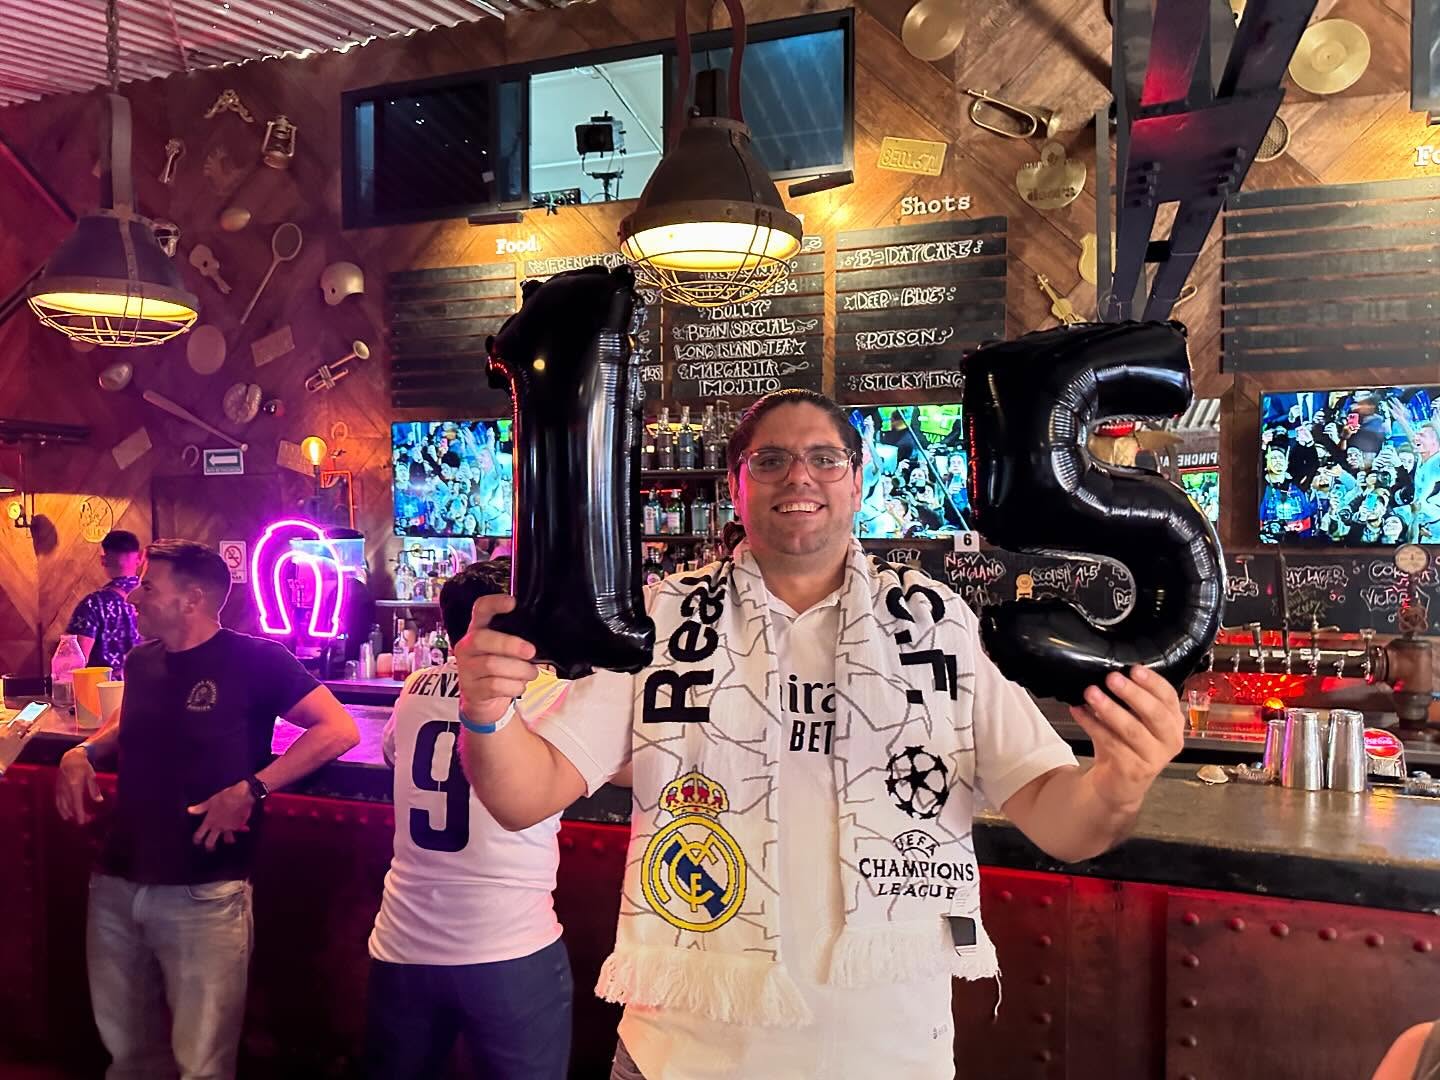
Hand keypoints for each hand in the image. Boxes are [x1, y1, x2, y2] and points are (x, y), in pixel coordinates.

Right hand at [56, 747, 102, 824]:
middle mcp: (65, 789)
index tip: (82, 822)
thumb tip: (99, 801)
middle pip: (70, 806)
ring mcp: (60, 789)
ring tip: (74, 819)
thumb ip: (94, 790)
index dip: (79, 814)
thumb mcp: (91, 776)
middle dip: (76, 815)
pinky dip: (61, 809)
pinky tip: (65, 814)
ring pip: (62, 806)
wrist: (70, 758)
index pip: (77, 803)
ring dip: (68, 814)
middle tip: (84, 820)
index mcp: (75, 785)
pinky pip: (58, 802)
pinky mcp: (57, 789)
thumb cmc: (83, 766)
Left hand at [187, 782, 253, 851]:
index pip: (199, 835)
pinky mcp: (239, 826)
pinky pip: (239, 830)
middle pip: (210, 843)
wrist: (241, 796)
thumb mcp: (210, 802)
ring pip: (228, 840)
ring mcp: (229, 828)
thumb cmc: (224, 797)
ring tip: (229, 841)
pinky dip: (240, 829)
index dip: (196, 840)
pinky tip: (243, 827)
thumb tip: (189, 810)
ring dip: (228, 840)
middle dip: (209, 847)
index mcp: (209, 821)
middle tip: (211, 849)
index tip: (197, 842)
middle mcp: (218, 827)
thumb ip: (200, 808)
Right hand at [454, 593, 538, 727]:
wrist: (482, 700)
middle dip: (510, 645)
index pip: (480, 609)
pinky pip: (494, 686)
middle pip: (482, 639)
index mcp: (478, 630)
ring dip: (518, 670)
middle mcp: (467, 646)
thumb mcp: (506, 651)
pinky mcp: (471, 689)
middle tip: (531, 652)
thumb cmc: (499, 669)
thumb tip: (542, 643)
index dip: (494, 603)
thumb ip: (518, 641)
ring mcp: (466, 668)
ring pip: (491, 665)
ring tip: (531, 673)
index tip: (512, 602)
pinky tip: (520, 686)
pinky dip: (514, 686)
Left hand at [1068, 666, 1183, 814]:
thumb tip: (1110, 673)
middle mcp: (1170, 739)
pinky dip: (1092, 725)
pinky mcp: (1135, 770)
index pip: (1169, 697)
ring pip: (1132, 730)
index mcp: (1173, 721)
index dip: (1152, 682)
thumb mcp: (1134, 720)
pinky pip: (1111, 743)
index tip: (1134, 669)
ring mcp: (1155, 757)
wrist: (1119, 783)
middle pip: (1155, 713)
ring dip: (1109, 709)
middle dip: (1132, 694)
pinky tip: (1078, 711)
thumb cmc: (1127, 744)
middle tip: (1112, 678)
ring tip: (1091, 693)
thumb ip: (1130, 700)